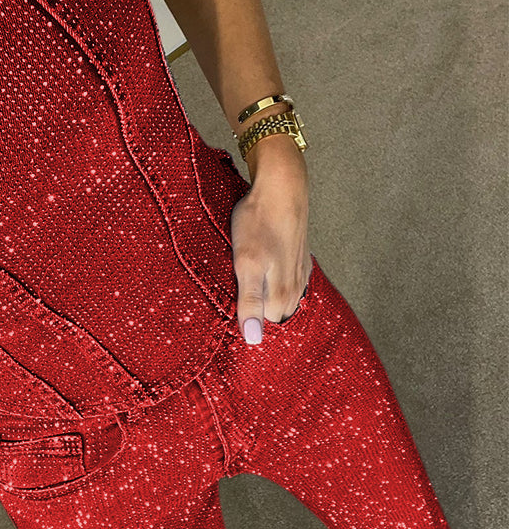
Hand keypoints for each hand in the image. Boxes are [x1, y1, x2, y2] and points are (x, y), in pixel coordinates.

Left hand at [230, 158, 311, 344]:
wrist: (282, 188)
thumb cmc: (259, 223)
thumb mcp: (246, 265)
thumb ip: (250, 303)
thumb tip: (253, 339)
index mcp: (280, 296)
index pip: (260, 326)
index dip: (242, 315)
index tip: (228, 300)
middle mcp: (295, 290)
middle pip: (271, 315)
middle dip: (254, 307)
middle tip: (236, 284)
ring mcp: (300, 274)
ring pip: (281, 299)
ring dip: (265, 293)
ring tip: (249, 275)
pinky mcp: (301, 260)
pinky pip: (288, 282)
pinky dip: (275, 279)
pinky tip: (265, 265)